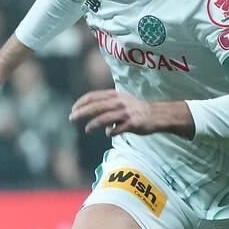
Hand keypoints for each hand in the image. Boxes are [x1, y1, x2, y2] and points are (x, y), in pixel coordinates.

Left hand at [69, 90, 191, 137]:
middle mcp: (119, 102)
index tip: (73, 109)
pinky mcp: (132, 124)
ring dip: (92, 125)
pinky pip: (116, 130)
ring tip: (87, 129)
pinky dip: (110, 132)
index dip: (81, 103)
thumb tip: (90, 115)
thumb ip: (105, 105)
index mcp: (115, 95)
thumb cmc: (134, 109)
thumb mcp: (120, 101)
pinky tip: (108, 134)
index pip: (93, 96)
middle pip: (95, 107)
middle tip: (71, 118)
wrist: (156, 115)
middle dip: (81, 113)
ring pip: (104, 119)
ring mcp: (126, 113)